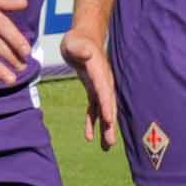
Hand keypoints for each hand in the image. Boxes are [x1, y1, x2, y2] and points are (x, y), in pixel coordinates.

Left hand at [63, 31, 120, 148]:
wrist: (84, 38)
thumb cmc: (78, 40)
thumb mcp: (75, 42)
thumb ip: (80, 49)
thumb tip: (87, 54)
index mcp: (100, 72)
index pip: (104, 91)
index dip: (107, 105)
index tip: (110, 120)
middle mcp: (103, 82)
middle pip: (109, 106)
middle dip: (110, 124)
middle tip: (110, 143)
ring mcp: (100, 88)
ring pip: (104, 111)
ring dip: (105, 128)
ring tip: (106, 147)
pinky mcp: (94, 91)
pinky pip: (94, 109)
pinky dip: (93, 122)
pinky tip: (89, 137)